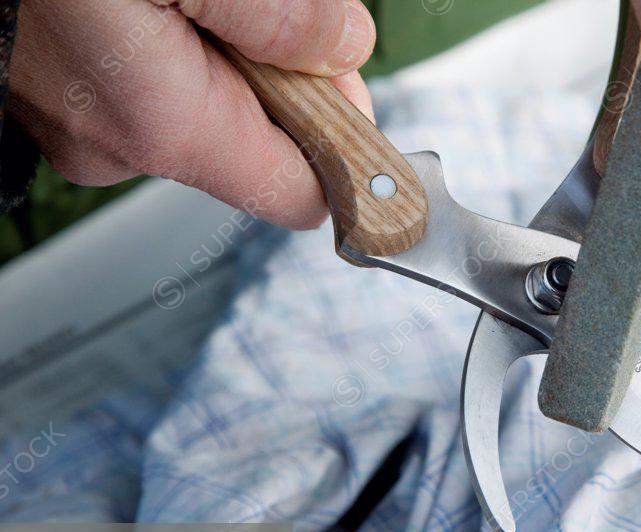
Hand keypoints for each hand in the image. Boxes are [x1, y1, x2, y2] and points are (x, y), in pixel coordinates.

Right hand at [9, 0, 376, 228]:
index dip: (349, 153)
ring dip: (227, 42)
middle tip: (262, 3)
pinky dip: (174, 31)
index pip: (299, 193)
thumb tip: (344, 47)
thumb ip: (280, 14)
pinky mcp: (58, 82)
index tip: (371, 115)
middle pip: (259, 140)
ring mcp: (81, 114)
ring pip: (205, 99)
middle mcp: (116, 139)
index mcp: (157, 120)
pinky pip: (152, 73)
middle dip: (285, 72)